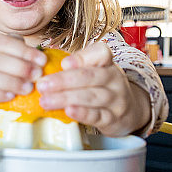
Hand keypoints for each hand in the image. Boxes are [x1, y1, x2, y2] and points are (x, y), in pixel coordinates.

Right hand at [0, 32, 46, 127]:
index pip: (3, 42)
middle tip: (37, 75)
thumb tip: (38, 57)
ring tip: (28, 88)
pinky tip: (12, 96)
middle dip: (19, 67)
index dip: (24, 51)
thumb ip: (17, 50)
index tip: (42, 60)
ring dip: (10, 82)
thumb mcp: (1, 53)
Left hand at [36, 43, 150, 135]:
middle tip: (42, 85)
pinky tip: (68, 111)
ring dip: (65, 98)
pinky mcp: (113, 119)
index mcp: (107, 63)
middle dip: (63, 80)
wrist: (130, 111)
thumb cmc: (101, 88)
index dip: (82, 57)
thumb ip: (74, 68)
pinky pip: (97, 115)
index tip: (64, 63)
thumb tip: (44, 69)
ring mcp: (115, 100)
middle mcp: (114, 79)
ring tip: (45, 101)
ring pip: (90, 96)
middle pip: (89, 76)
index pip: (101, 53)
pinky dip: (82, 113)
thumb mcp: (94, 73)